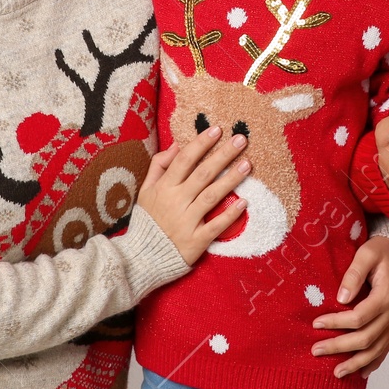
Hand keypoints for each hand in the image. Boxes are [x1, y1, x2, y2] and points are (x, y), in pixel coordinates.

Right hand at [137, 126, 250, 264]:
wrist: (141, 259)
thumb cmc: (147, 221)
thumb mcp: (145, 191)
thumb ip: (159, 166)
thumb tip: (177, 144)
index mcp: (164, 188)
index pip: (184, 160)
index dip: (201, 143)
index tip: (217, 129)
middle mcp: (176, 202)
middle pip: (203, 174)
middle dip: (223, 155)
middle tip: (240, 139)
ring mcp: (186, 222)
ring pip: (211, 196)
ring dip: (231, 179)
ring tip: (247, 164)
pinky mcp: (195, 241)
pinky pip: (215, 226)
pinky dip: (229, 215)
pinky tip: (244, 202)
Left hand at [311, 234, 388, 377]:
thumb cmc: (382, 251)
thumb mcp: (366, 254)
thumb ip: (354, 274)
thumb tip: (341, 299)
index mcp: (386, 296)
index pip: (358, 317)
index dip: (336, 322)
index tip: (316, 323)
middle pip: (365, 338)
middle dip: (339, 347)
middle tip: (316, 350)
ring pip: (376, 350)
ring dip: (355, 363)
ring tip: (336, 373)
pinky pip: (385, 349)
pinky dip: (373, 363)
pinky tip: (361, 373)